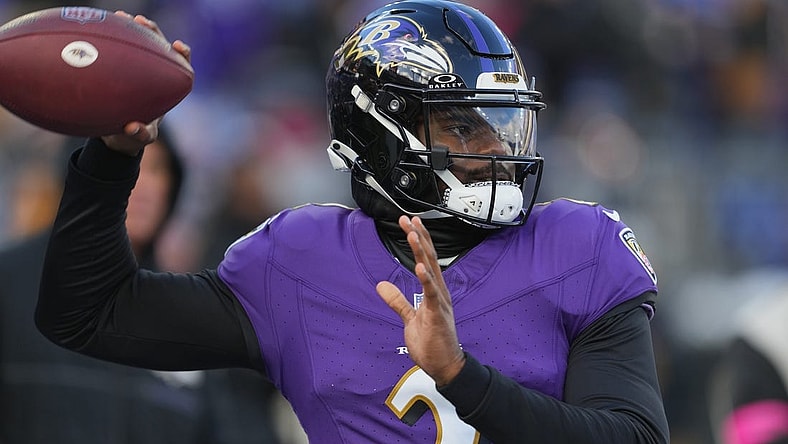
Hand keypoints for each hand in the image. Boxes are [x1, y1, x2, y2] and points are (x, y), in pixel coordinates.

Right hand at [100, 11, 191, 155]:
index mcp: (167, 89)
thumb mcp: (139, 139)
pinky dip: (110, 37)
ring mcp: (137, 69)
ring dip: (132, 28)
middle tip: (142, 22)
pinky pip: (116, 49)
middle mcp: (154, 75)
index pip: (182, 68)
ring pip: (140, 43)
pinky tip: (98, 26)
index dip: (183, 56)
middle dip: (154, 33)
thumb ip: (140, 135)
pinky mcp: (119, 67)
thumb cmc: (134, 136)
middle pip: (160, 48)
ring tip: (121, 15)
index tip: (177, 46)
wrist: (115, 135)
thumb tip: (133, 127)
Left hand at [376, 216, 465, 385]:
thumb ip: (397, 301)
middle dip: (419, 238)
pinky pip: (432, 295)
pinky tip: (420, 267)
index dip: (418, 240)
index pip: (426, 260)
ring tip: (413, 234)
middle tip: (408, 219)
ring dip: (422, 252)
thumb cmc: (432, 342)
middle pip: (429, 259)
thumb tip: (381, 285)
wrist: (445, 365)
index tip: (409, 223)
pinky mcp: (438, 316)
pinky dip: (426, 280)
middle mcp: (439, 292)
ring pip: (431, 271)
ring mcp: (440, 303)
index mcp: (434, 291)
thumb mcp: (410, 318)